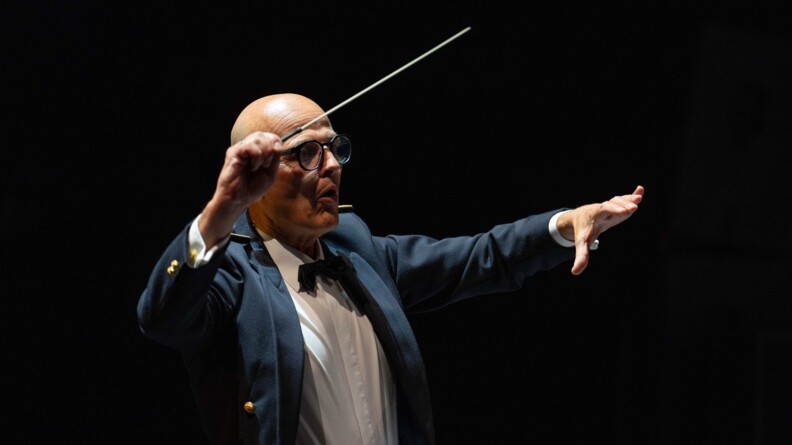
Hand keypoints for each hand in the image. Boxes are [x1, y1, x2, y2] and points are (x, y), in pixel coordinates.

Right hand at [200, 132, 281, 246]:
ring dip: (264, 154)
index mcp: (257, 151)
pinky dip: (256, 156)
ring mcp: (240, 149)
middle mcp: (247, 147)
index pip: (270, 137)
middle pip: (264, 135)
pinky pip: (249, 146)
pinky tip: (253, 167)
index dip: (275, 145)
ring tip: (258, 167)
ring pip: (258, 137)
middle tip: (266, 165)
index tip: (273, 161)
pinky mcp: (233, 153)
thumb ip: (276, 158)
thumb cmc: (252, 188)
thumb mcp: (271, 173)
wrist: (238, 199)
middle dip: (271, 150)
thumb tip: (277, 143)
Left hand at [559, 185, 644, 274]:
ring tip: (639, 198)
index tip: (623, 212)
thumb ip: (581, 256)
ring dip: (629, 199)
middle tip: (633, 208)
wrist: (580, 217)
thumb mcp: (581, 243)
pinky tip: (640, 190)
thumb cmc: (582, 231)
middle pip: (612, 203)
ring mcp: (611, 206)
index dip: (613, 210)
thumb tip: (575, 272)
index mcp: (595, 215)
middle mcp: (603, 208)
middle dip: (622, 205)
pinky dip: (632, 195)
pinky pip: (625, 199)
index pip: (604, 210)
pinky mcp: (617, 207)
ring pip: (619, 200)